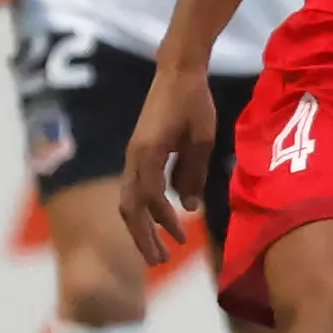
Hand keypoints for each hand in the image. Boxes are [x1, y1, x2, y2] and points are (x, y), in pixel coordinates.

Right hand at [118, 62, 217, 265]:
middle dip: (143, 236)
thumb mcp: (202, 139)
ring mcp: (134, 155)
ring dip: (146, 225)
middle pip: (130, 206)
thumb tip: (188, 208)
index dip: (160, 222)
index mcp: (147, 153)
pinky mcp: (139, 153)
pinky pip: (139, 187)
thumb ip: (193, 173)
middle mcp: (133, 157)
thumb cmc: (194, 101)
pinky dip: (150, 207)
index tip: (177, 241)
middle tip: (159, 261)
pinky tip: (168, 217)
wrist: (177, 71)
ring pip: (131, 199)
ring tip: (165, 247)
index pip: (148, 197)